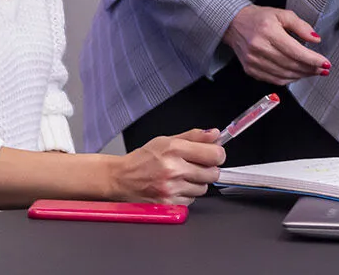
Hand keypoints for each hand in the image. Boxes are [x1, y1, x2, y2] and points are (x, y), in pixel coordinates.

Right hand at [109, 129, 225, 204]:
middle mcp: (173, 169)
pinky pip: (191, 200)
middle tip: (195, 166)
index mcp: (174, 149)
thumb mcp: (166, 140)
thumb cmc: (142, 159)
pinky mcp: (169, 204)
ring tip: (181, 177)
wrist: (121, 178)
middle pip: (213, 173)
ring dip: (197, 183)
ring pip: (203, 188)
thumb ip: (193, 137)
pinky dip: (187, 194)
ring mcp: (171, 188)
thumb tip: (215, 134)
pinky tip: (175, 187)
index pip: (215, 154)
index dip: (217, 155)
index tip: (213, 154)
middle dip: (208, 169)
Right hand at [222, 5, 327, 84]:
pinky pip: (274, 80)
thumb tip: (315, 39)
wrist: (234, 24)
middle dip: (311, 69)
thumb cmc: (258, 18)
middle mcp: (259, 47)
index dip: (313, 60)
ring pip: (284, 75)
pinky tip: (297, 74)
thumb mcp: (282, 14)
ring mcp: (254, 61)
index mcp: (268, 31)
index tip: (325, 63)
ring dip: (302, 75)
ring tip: (312, 71)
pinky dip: (289, 79)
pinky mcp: (250, 69)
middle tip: (322, 68)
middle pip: (291, 64)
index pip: (296, 51)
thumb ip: (301, 26)